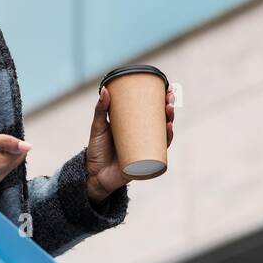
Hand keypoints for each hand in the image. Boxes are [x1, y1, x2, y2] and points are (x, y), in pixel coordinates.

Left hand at [85, 84, 175, 203]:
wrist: (93, 175)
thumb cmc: (96, 150)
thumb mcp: (98, 127)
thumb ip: (100, 110)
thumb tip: (105, 89)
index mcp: (134, 128)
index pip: (152, 112)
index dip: (163, 101)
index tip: (168, 88)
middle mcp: (143, 139)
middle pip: (161, 123)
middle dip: (169, 111)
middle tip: (169, 101)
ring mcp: (145, 151)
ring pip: (163, 137)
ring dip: (170, 124)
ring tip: (169, 113)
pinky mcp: (144, 163)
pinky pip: (158, 153)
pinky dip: (166, 142)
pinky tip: (168, 131)